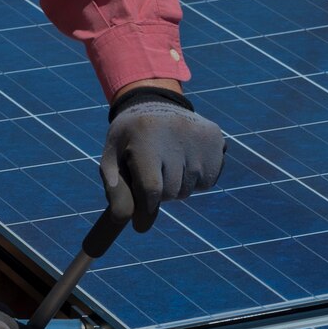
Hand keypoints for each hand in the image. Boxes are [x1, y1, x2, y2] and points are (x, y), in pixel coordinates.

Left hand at [100, 84, 226, 230]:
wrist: (154, 104)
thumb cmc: (129, 140)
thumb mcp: (111, 160)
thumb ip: (117, 192)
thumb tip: (137, 225)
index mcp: (145, 137)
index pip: (152, 189)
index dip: (147, 209)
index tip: (141, 223)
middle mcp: (176, 132)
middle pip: (172, 192)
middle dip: (161, 194)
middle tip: (153, 174)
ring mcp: (199, 136)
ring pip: (191, 188)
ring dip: (178, 186)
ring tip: (168, 163)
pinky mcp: (215, 138)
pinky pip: (208, 181)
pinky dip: (196, 179)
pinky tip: (185, 159)